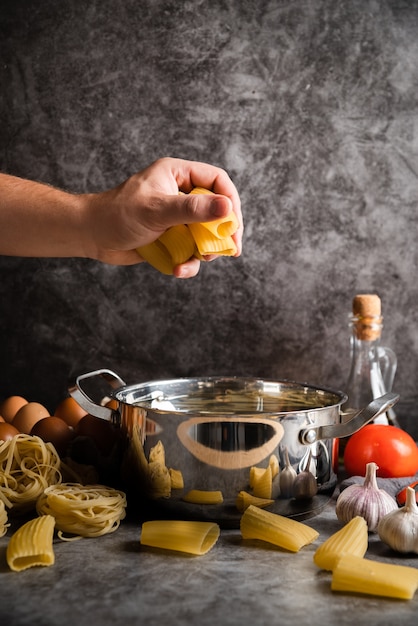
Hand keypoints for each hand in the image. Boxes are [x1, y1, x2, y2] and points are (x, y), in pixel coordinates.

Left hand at [84, 157, 242, 276]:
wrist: (91, 236)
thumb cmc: (118, 214)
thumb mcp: (158, 210)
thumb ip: (193, 209)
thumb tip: (227, 209)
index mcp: (178, 175)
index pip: (217, 180)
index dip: (230, 201)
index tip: (234, 225)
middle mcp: (180, 194)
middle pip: (217, 209)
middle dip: (223, 231)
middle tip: (231, 249)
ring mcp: (177, 217)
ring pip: (206, 233)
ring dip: (206, 250)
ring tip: (200, 259)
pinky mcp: (171, 237)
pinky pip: (191, 250)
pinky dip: (188, 262)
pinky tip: (178, 269)